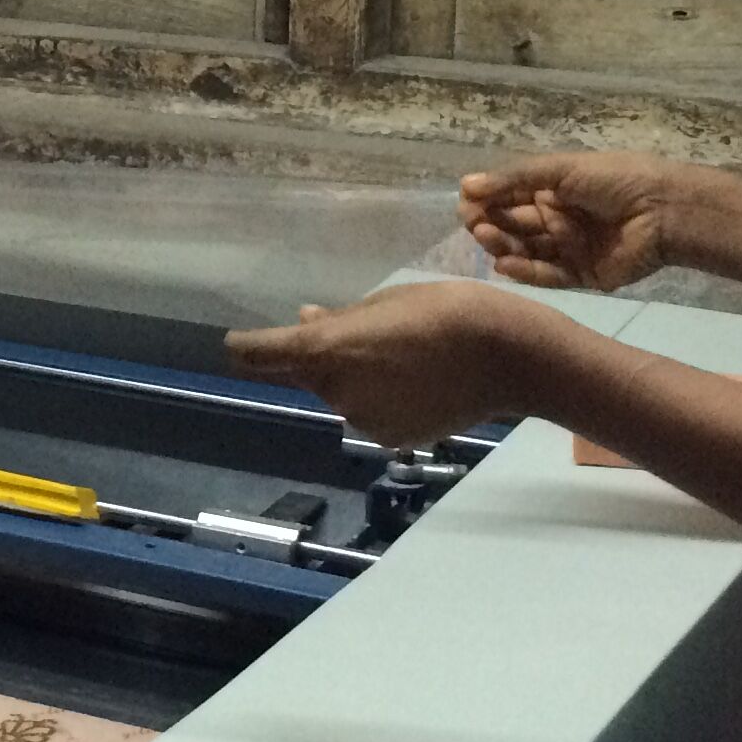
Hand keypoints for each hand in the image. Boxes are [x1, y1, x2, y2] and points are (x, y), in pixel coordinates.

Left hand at [225, 280, 558, 447]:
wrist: (505, 355)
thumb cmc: (441, 310)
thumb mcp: (383, 303)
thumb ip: (337, 319)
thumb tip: (303, 319)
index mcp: (323, 350)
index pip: (257, 353)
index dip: (244, 346)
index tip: (236, 343)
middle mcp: (333, 391)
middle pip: (305, 374)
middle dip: (316, 358)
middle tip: (362, 334)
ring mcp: (361, 420)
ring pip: (340, 394)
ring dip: (353, 379)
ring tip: (402, 356)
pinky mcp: (390, 438)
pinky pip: (370, 414)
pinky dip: (381, 400)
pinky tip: (417, 383)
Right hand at [457, 150, 697, 292]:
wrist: (664, 210)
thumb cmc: (614, 180)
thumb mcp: (561, 169)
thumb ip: (514, 179)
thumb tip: (465, 185)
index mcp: (554, 190)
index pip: (509, 197)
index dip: (487, 201)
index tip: (467, 203)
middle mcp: (557, 219)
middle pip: (514, 225)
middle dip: (492, 223)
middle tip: (475, 224)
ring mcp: (569, 249)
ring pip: (527, 250)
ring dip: (504, 245)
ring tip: (487, 238)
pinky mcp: (581, 275)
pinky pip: (548, 275)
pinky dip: (526, 272)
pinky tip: (504, 265)